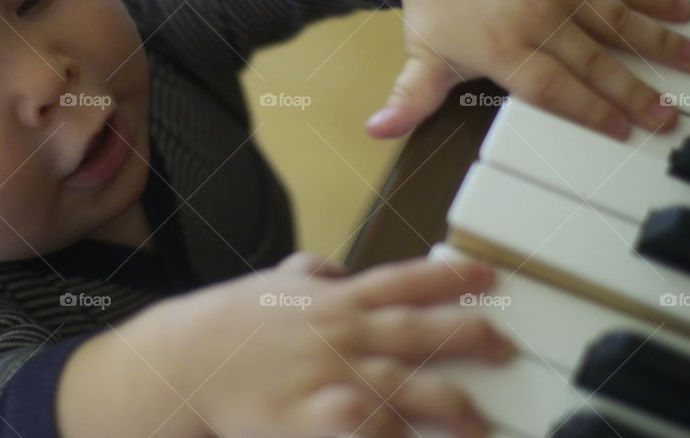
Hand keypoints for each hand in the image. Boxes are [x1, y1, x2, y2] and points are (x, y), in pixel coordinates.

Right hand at [143, 252, 512, 437]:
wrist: (186, 358)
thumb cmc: (230, 322)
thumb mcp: (271, 285)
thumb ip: (305, 274)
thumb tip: (327, 267)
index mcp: (337, 300)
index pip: (405, 280)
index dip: (451, 278)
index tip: (487, 277)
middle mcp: (343, 332)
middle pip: (420, 332)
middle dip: (469, 338)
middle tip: (504, 348)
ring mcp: (331, 374)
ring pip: (405, 386)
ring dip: (448, 405)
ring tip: (476, 421)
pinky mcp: (313, 417)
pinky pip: (367, 430)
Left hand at [360, 0, 689, 141]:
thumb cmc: (437, 10)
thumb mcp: (420, 58)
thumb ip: (408, 99)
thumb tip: (376, 129)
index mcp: (500, 46)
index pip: (552, 87)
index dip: (588, 110)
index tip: (621, 131)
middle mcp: (534, 15)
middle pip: (591, 60)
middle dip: (632, 91)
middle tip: (666, 117)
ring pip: (615, 20)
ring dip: (656, 44)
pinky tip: (679, 11)